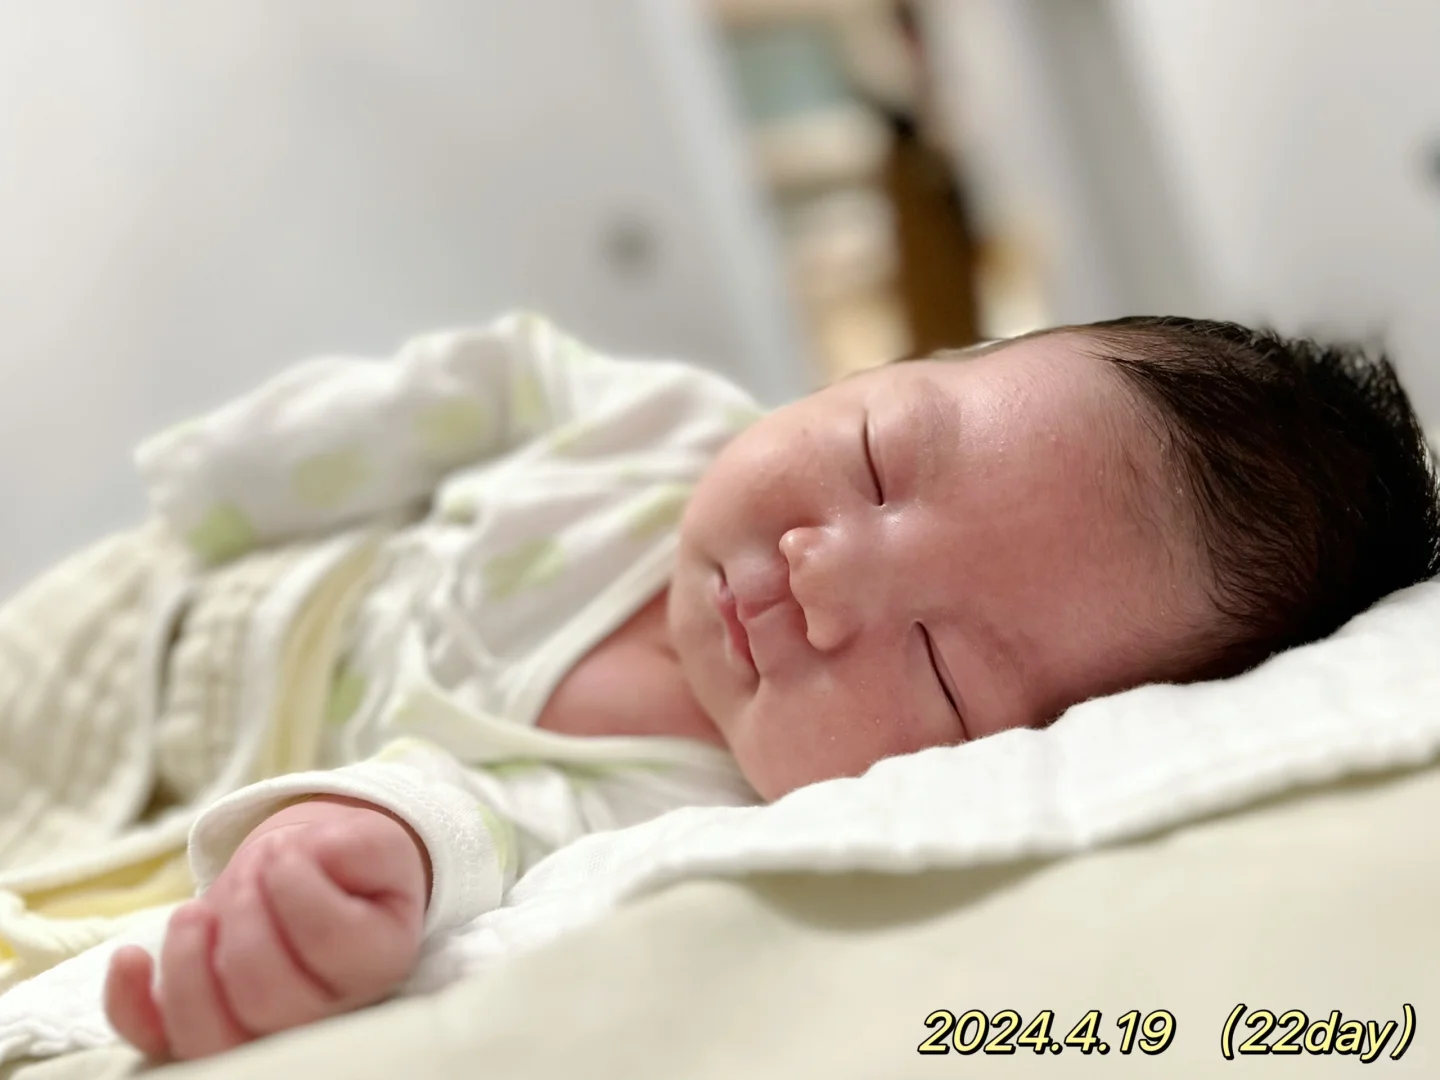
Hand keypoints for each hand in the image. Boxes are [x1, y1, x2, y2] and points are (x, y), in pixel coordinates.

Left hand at [104, 796, 430, 1060]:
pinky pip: (159, 1042)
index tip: (286, 848)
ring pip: (212, 1038)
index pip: (329, 940)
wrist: (323, 887)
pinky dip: (130, 1005)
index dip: (295, 882)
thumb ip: (356, 844)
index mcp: (375, 964)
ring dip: (187, 965)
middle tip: (248, 873)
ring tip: (194, 911)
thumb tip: (310, 854)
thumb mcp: (371, 843)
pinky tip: (130, 957)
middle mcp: (324, 1017)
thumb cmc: (349, 870)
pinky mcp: (202, 1031)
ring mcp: (261, 1033)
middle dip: (244, 914)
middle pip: (268, 995)